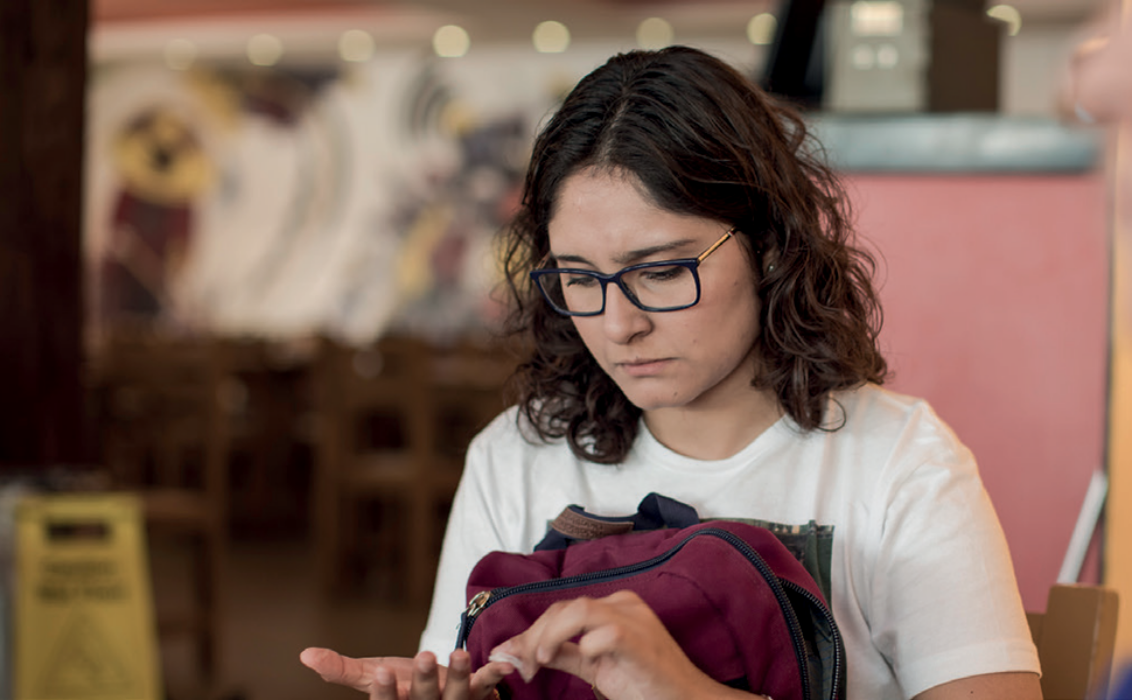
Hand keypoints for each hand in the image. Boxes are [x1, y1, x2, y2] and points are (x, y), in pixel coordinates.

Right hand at [300, 647, 513, 699]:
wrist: (441, 689)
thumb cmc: (403, 683)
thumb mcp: (372, 675)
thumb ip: (342, 668)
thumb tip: (305, 654)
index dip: (385, 692)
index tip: (382, 672)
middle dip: (425, 681)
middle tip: (426, 656)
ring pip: (456, 697)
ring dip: (461, 676)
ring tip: (460, 654)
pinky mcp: (476, 697)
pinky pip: (487, 690)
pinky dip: (494, 678)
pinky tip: (501, 664)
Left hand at [488, 590, 751, 699]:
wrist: (688, 699)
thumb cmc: (645, 684)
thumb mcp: (596, 667)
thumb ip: (563, 654)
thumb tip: (521, 651)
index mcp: (613, 607)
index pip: (562, 609)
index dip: (532, 632)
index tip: (511, 657)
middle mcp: (622, 604)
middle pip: (564, 608)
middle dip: (534, 636)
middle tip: (521, 666)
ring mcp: (633, 618)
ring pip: (578, 611)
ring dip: (550, 636)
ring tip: (539, 661)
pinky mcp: (640, 639)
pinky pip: (604, 632)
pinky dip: (585, 647)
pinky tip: (584, 661)